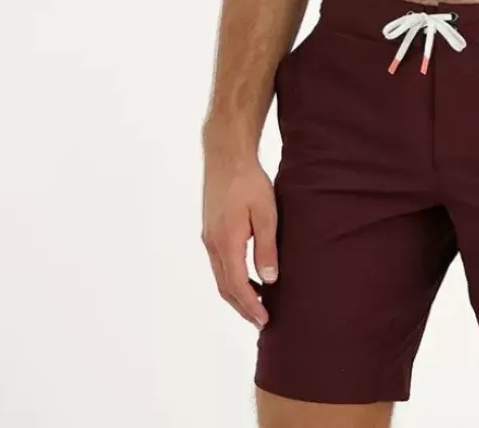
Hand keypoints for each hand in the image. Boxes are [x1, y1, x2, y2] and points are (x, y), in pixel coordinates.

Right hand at [201, 150, 278, 328]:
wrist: (226, 157)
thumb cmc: (249, 182)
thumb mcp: (266, 213)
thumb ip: (266, 247)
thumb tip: (269, 280)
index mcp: (227, 243)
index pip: (238, 285)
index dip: (251, 306)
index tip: (265, 320)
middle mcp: (213, 244)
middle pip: (225, 287)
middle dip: (243, 306)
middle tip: (261, 321)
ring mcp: (209, 238)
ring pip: (220, 276)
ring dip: (237, 293)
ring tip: (256, 304)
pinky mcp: (210, 230)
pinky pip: (219, 264)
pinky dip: (231, 278)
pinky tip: (246, 276)